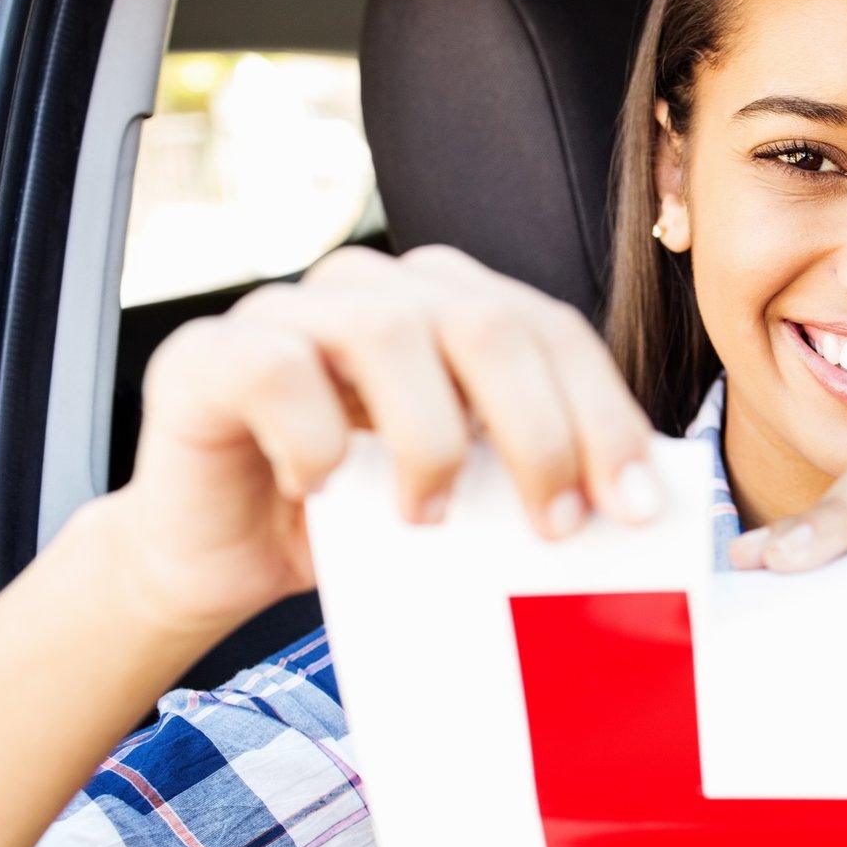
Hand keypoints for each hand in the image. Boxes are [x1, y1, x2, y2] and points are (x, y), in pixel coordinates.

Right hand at [111, 244, 662, 642]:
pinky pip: (275, 371)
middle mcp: (377, 288)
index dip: (605, 414)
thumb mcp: (465, 496)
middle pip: (488, 325)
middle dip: (543, 430)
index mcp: (451, 304)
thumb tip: (639, 511)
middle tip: (556, 525)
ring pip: (388, 331)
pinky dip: (314, 438)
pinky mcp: (207, 354)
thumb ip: (532, 476)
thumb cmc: (356, 523)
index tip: (636, 507)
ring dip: (430, 437)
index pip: (552, 332)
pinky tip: (324, 489)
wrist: (222, 557)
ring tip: (430, 517)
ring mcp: (288, 310)